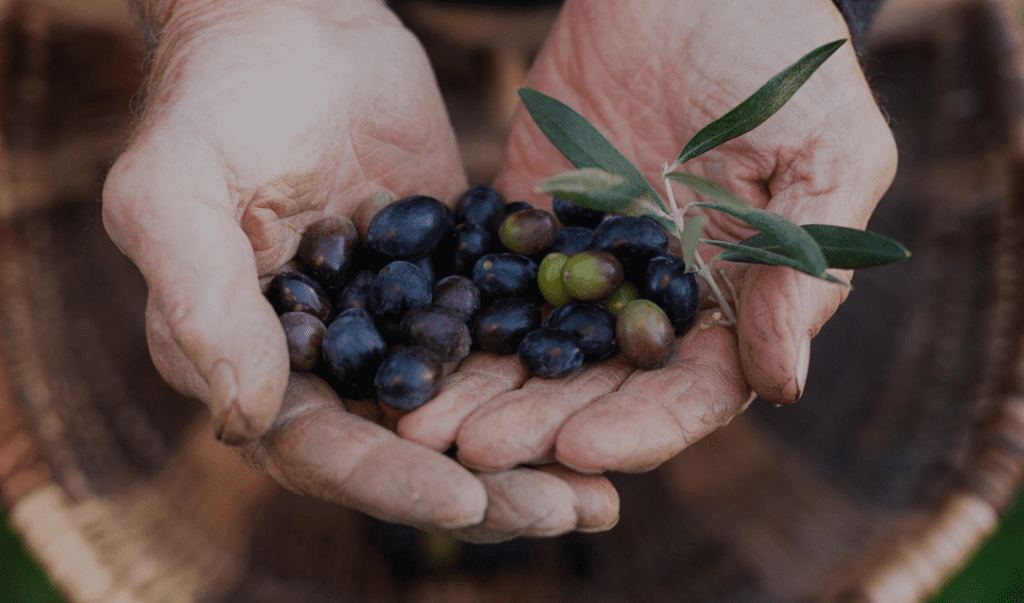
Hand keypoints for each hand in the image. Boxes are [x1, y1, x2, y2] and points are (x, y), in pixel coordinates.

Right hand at [102, 0, 617, 539]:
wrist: (293, 23)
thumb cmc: (215, 100)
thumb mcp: (176, 193)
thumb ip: (202, 304)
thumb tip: (243, 422)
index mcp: (248, 361)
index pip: (319, 447)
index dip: (389, 481)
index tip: (466, 500)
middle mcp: (325, 360)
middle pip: (406, 448)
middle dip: (487, 488)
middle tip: (570, 512)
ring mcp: (393, 323)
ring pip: (464, 407)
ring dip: (531, 451)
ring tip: (603, 493)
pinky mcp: (448, 282)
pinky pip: (500, 339)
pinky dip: (547, 374)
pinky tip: (611, 393)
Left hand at [398, 0, 896, 473]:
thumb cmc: (779, 61)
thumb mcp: (824, 156)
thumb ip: (801, 269)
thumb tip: (782, 385)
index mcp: (731, 305)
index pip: (687, 394)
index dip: (638, 427)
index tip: (580, 447)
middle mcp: (653, 304)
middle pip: (595, 389)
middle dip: (538, 425)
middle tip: (474, 452)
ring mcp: (586, 269)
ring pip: (532, 352)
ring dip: (482, 393)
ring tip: (422, 425)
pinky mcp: (532, 227)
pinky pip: (491, 287)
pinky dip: (453, 324)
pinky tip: (410, 353)